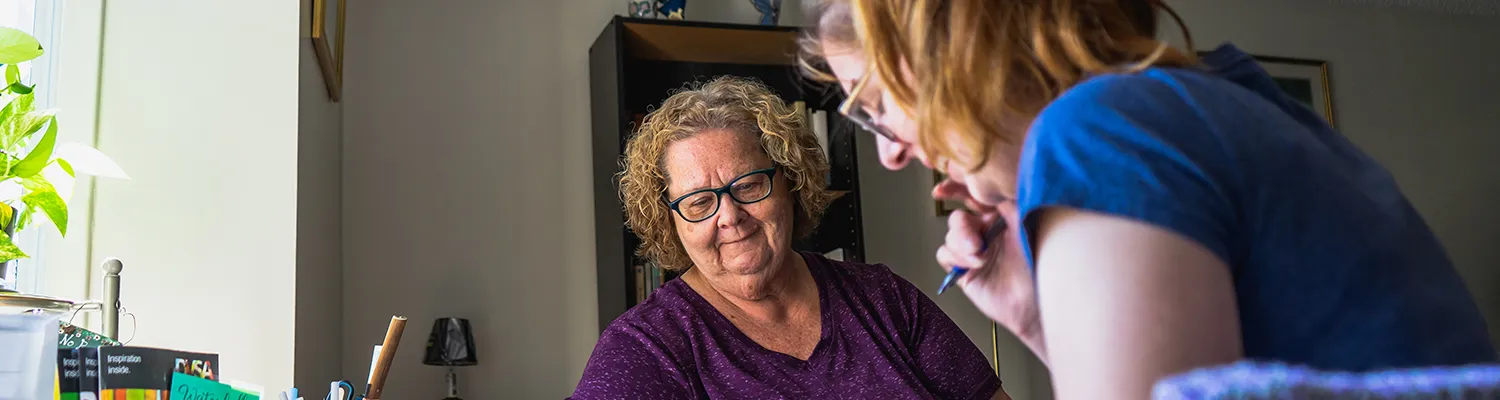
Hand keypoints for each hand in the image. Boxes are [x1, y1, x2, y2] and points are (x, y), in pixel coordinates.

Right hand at [933, 180, 1044, 357]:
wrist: (1037, 301)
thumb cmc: (1041, 263)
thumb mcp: (1026, 224)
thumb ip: (1007, 202)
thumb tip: (988, 186)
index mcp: (1001, 216)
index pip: (974, 195)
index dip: (956, 188)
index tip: (943, 189)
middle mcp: (985, 231)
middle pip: (958, 217)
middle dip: (961, 227)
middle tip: (975, 240)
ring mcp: (973, 251)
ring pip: (950, 235)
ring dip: (962, 244)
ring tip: (981, 257)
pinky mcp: (964, 270)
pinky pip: (945, 254)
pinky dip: (956, 257)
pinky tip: (974, 264)